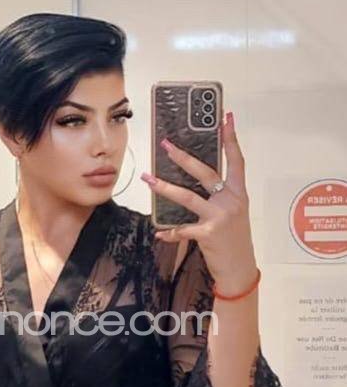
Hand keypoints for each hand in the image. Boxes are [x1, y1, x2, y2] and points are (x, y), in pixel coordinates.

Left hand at [141, 111, 258, 291]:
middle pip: (204, 173)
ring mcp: (219, 216)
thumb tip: (195, 183)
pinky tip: (160, 233)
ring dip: (164, 187)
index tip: (226, 118)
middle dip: (183, 158)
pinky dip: (170, 232)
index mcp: (238, 193)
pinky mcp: (208, 233)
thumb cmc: (234, 239)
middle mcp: (230, 201)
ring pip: (187, 197)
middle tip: (165, 145)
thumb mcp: (233, 213)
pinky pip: (182, 229)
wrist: (240, 268)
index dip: (231, 138)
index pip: (236, 160)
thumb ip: (219, 197)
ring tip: (147, 179)